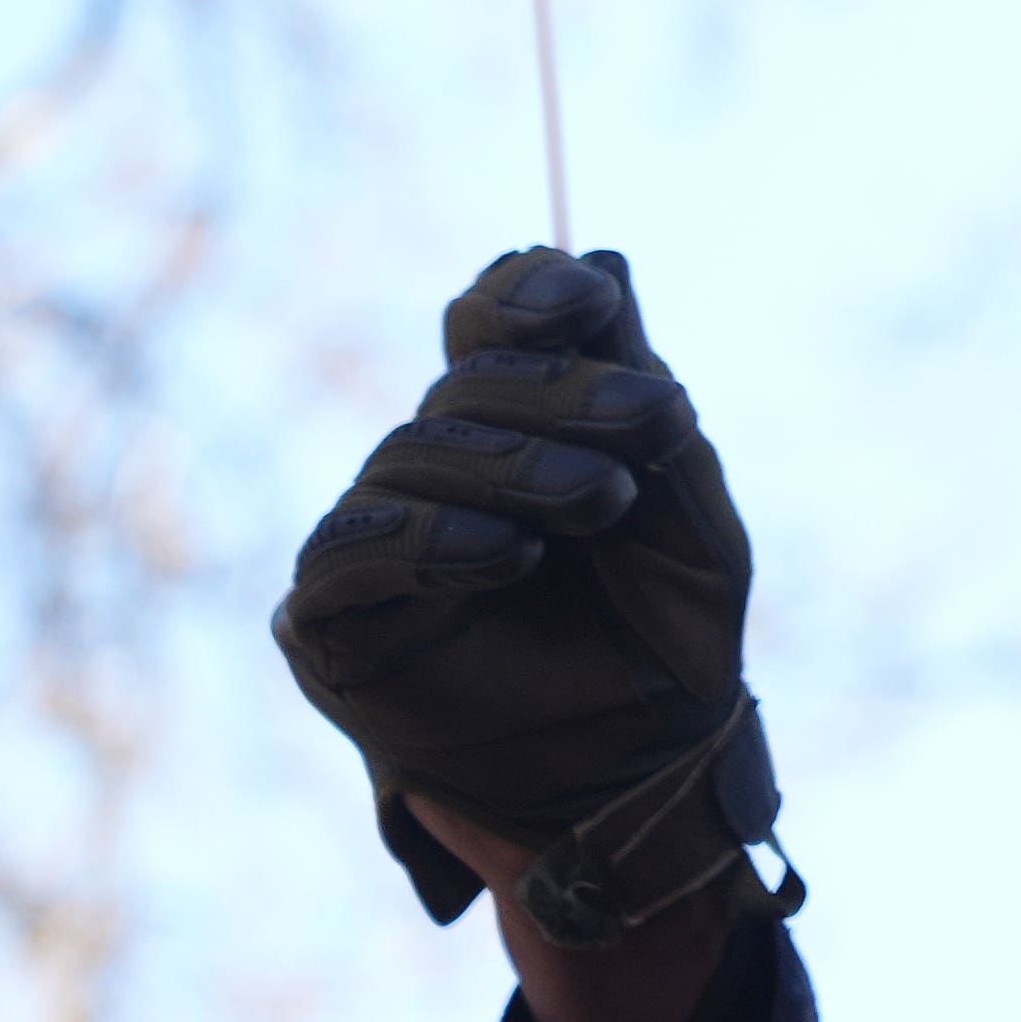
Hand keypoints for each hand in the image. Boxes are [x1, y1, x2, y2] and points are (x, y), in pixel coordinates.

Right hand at [274, 248, 785, 950]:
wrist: (652, 766)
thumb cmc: (669, 634)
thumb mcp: (687, 503)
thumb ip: (640, 388)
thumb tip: (601, 255)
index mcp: (518, 424)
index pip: (486, 320)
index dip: (525, 294)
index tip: (593, 296)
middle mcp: (437, 467)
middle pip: (464, 383)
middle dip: (563, 391)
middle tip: (653, 422)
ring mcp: (378, 539)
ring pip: (415, 454)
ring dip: (517, 467)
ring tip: (603, 502)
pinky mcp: (333, 622)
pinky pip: (351, 553)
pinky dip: (430, 538)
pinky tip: (505, 553)